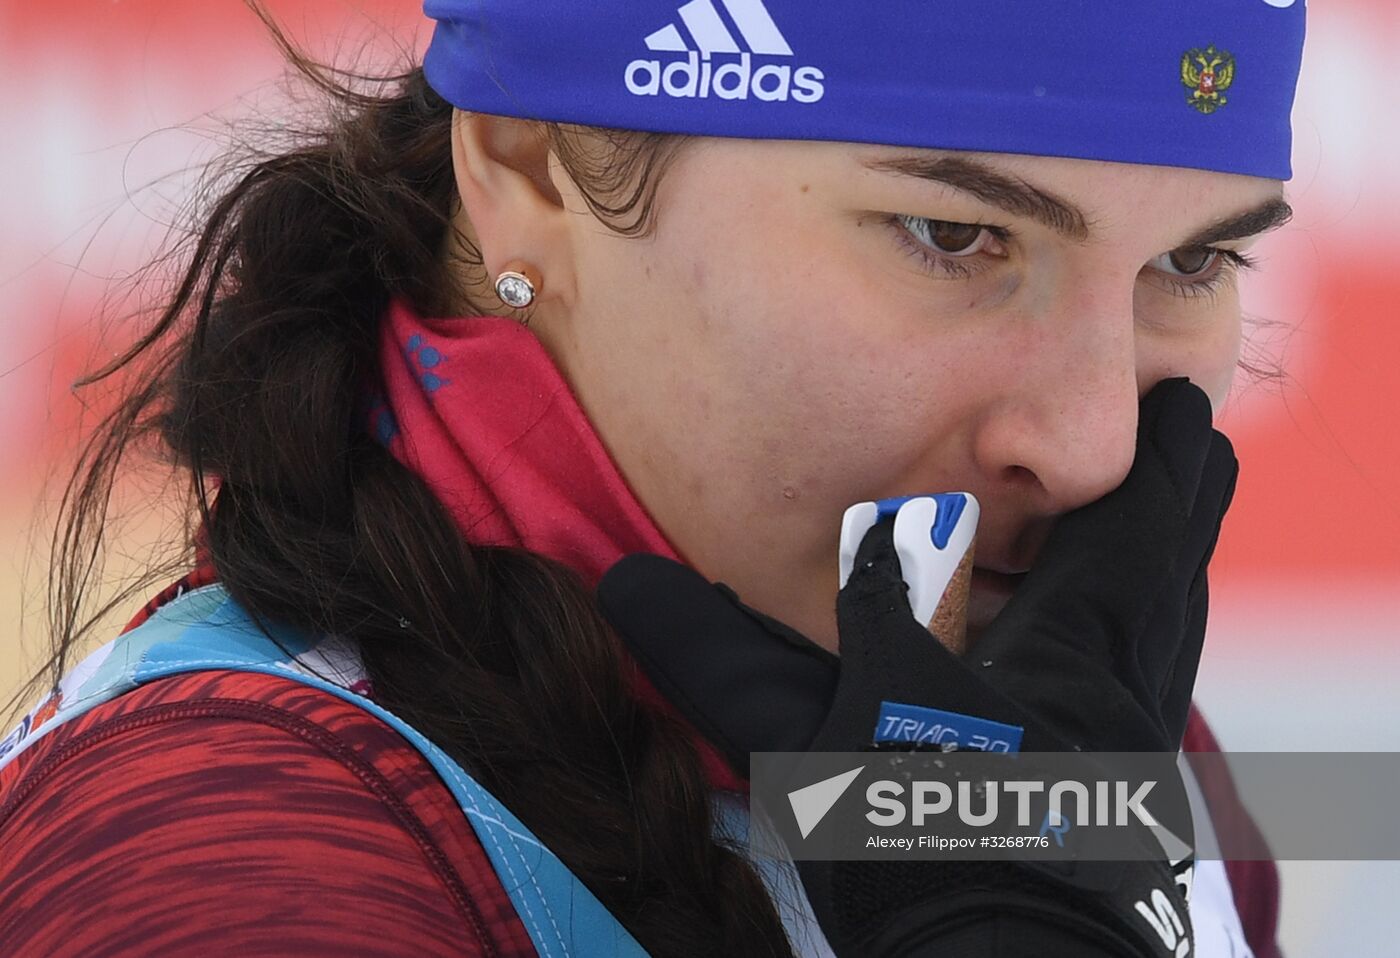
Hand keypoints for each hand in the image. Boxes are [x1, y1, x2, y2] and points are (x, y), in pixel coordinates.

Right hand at [597, 377, 1237, 955]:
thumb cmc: (916, 850)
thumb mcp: (809, 744)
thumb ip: (719, 655)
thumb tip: (626, 584)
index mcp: (1059, 655)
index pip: (1121, 531)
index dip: (1150, 462)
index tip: (1174, 401)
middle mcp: (1115, 687)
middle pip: (1166, 571)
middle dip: (1177, 499)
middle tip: (1191, 442)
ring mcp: (1129, 745)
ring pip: (1170, 630)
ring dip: (1168, 565)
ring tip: (1165, 524)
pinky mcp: (1126, 797)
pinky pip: (1156, 683)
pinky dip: (1152, 635)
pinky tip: (1119, 652)